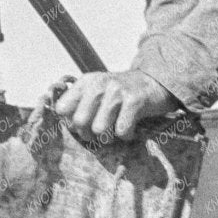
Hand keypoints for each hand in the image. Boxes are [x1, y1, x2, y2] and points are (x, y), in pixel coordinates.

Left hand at [46, 68, 179, 146]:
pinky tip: (131, 128)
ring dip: (109, 136)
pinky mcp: (134, 101)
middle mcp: (99, 84)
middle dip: (89, 133)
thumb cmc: (122, 94)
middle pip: (79, 122)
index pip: (62, 108)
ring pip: (99, 129)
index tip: (84, 123)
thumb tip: (66, 124)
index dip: (70, 122)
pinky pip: (122, 131)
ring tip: (116, 129)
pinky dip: (127, 135)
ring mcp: (117, 91)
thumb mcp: (98, 91)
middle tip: (101, 131)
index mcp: (86, 82)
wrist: (154, 83)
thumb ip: (79, 104)